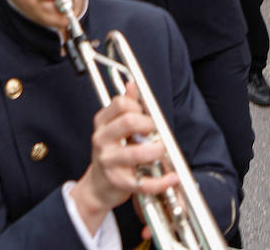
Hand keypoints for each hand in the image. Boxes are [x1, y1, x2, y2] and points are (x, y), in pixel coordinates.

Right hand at [70, 83, 179, 234]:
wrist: (98, 186)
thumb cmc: (111, 153)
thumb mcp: (113, 127)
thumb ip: (124, 107)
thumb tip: (131, 84)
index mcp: (102, 123)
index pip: (120, 103)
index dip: (138, 106)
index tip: (145, 114)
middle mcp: (102, 140)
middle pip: (128, 122)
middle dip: (149, 125)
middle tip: (155, 131)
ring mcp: (108, 161)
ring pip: (136, 153)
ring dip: (156, 150)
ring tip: (161, 151)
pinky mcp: (118, 182)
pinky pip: (143, 182)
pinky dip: (162, 181)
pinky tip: (172, 177)